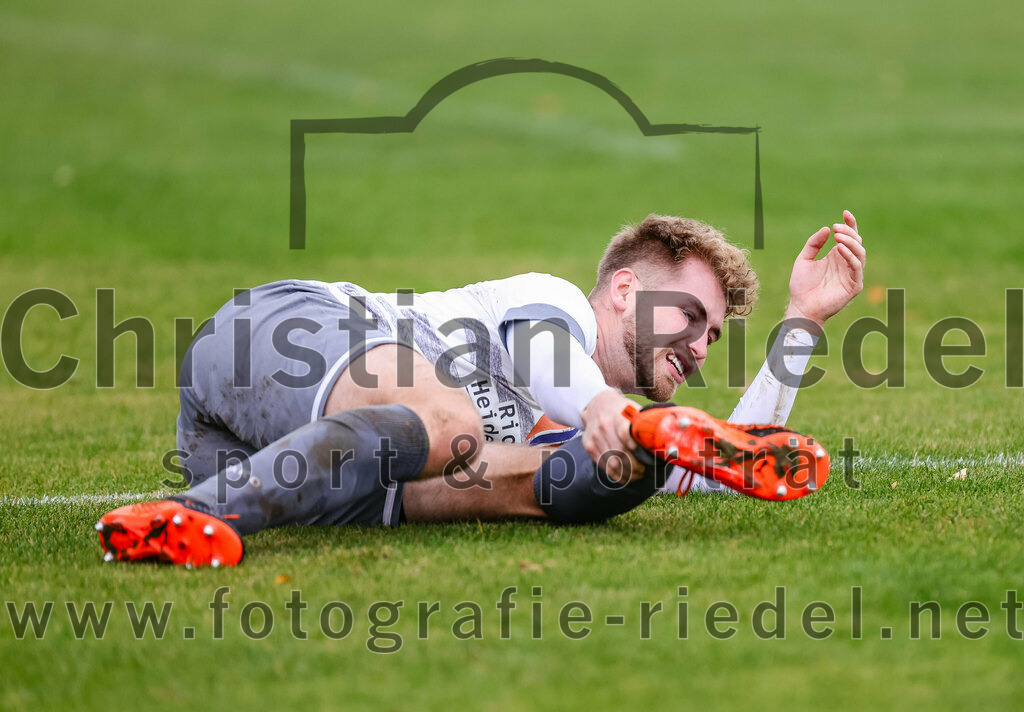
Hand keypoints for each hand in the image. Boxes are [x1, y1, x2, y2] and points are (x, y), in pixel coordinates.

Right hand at [580, 389, 644, 484]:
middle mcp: (604, 426)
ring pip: (611, 462)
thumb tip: (665, 438)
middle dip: (635, 467)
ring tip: (637, 476)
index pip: (624, 433)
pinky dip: (615, 475)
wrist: (596, 403)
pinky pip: (603, 465)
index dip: (635, 446)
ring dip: (627, 474)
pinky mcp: (589, 445)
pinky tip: (625, 478)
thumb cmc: (621, 409)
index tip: (646, 456)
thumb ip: (645, 424)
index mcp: (617, 416)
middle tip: (644, 471)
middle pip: (620, 452)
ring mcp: (595, 437)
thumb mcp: (633, 409)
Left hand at [786, 210, 865, 326]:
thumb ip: (814, 244)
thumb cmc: (802, 285)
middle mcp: (846, 263)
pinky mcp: (854, 285)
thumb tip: (827, 228)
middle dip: (849, 232)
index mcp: (837, 256)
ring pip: (860, 253)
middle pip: (857, 242)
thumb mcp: (804, 259)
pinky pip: (857, 267)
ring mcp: (852, 274)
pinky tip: (840, 249)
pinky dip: (851, 256)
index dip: (850, 224)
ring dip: (851, 242)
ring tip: (838, 236)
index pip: (849, 237)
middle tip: (836, 227)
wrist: (801, 306)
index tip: (845, 213)